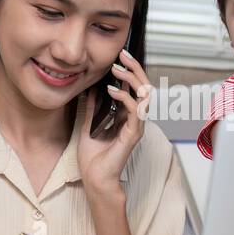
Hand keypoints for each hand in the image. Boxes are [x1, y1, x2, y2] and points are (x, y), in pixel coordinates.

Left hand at [77, 47, 150, 194]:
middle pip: (144, 87)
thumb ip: (92, 108)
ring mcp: (136, 126)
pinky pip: (136, 110)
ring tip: (117, 69)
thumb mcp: (88, 125)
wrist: (95, 179)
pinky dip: (125, 97)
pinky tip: (111, 90)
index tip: (119, 57)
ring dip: (132, 79)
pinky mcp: (134, 134)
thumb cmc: (94, 159)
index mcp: (126, 117)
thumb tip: (90, 90)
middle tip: (123, 55)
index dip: (129, 71)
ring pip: (145, 95)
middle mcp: (135, 120)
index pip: (134, 88)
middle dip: (135, 69)